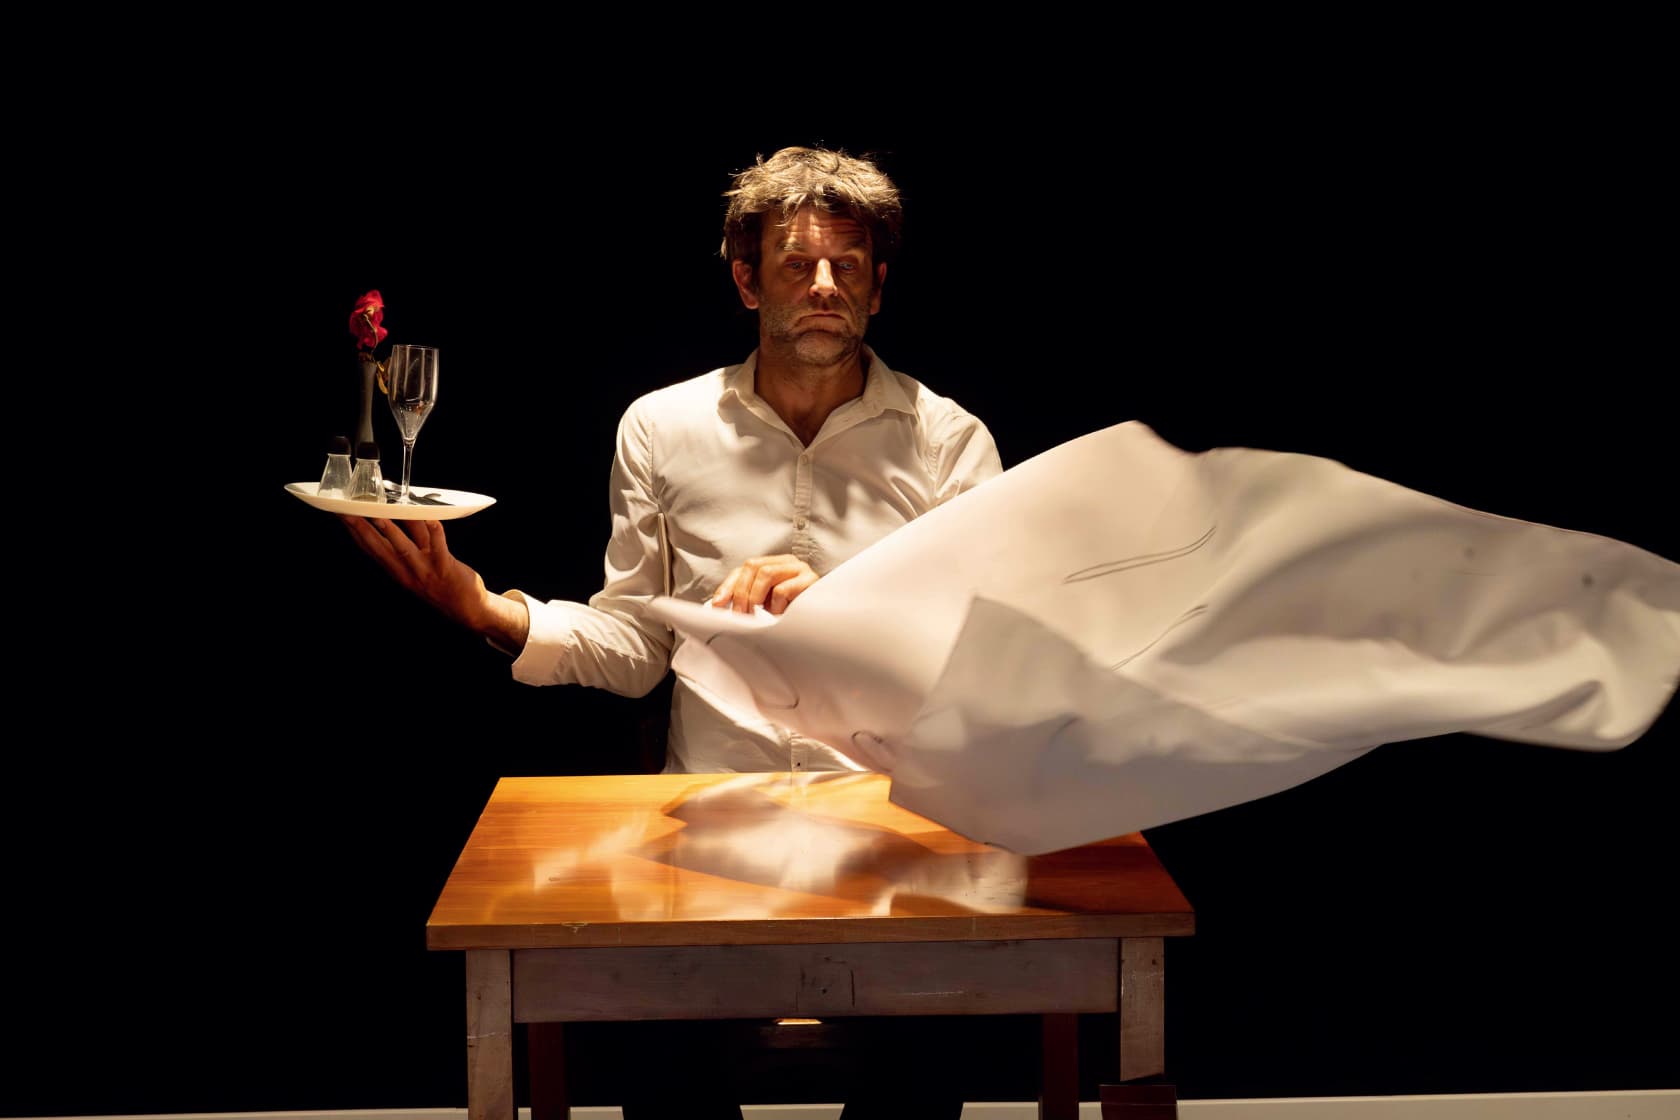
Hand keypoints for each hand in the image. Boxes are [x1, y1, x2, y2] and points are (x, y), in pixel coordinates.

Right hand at [340, 516, 496, 631]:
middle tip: (348, 512)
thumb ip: (409, 542)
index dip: (355, 532)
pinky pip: (440, 548)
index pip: (371, 549)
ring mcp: (425, 571)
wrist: (468, 611)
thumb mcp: (419, 565)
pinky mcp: (446, 568)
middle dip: (363, 529)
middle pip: (380, 548)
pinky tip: (432, 519)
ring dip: (391, 532)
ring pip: (405, 549)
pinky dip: (436, 533)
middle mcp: (407, 571)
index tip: (342, 514)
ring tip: (379, 516)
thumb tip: (398, 516)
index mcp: (398, 570)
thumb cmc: (442, 584)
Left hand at [710, 554, 819, 614]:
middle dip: (741, 592)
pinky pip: (782, 590)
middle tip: (739, 614)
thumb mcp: (768, 606)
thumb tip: (721, 606)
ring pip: (766, 573)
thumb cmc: (795, 615)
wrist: (826, 623)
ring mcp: (800, 569)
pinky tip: (780, 615)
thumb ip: (749, 600)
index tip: (718, 605)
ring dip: (755, 597)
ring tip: (758, 615)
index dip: (729, 585)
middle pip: (753, 566)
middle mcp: (787, 563)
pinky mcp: (810, 581)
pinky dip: (775, 606)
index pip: (746, 567)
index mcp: (776, 565)